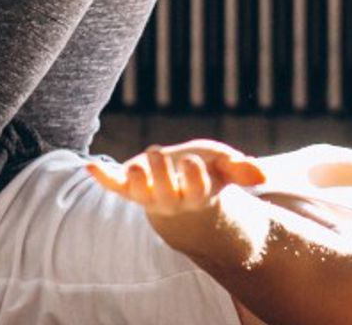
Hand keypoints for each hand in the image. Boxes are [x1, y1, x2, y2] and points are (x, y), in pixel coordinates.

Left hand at [87, 139, 266, 219]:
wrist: (181, 190)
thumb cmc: (206, 173)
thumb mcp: (225, 168)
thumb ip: (241, 169)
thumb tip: (261, 174)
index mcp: (197, 195)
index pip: (196, 190)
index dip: (193, 178)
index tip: (192, 163)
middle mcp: (171, 200)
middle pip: (164, 193)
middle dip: (160, 175)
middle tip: (156, 152)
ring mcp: (148, 195)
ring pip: (139, 194)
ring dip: (134, 182)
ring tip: (134, 166)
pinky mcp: (129, 187)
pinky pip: (114, 186)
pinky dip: (102, 177)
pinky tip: (90, 166)